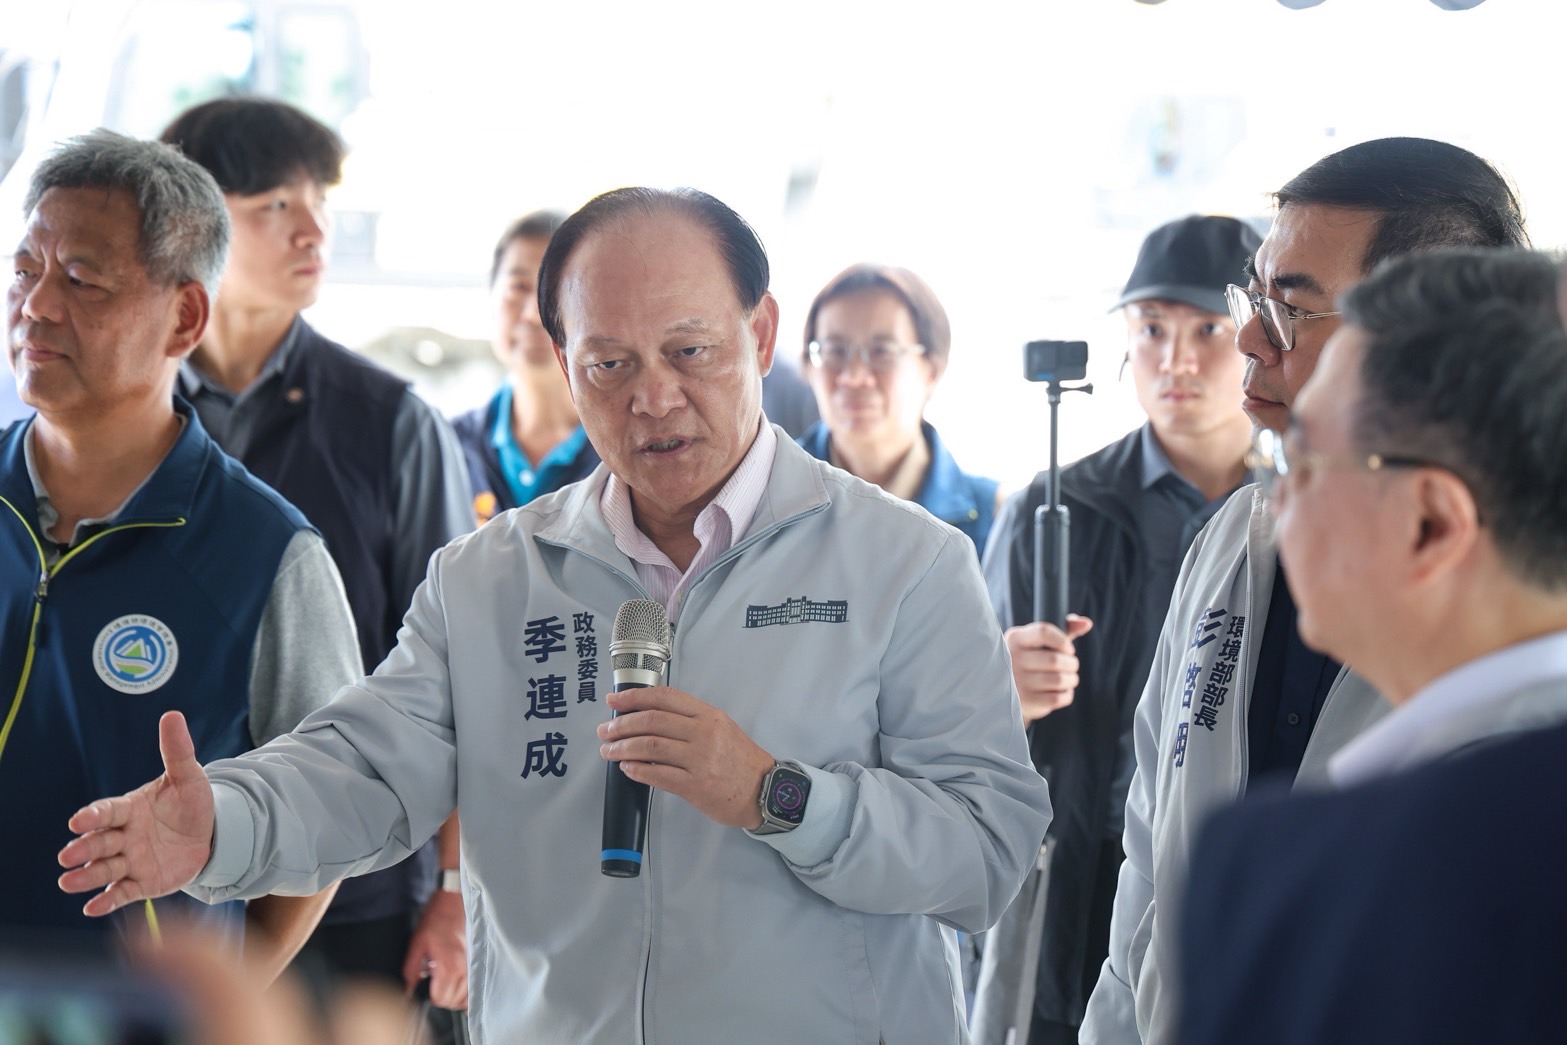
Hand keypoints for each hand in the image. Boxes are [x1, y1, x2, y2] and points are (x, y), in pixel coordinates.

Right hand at [57, 711, 215, 915]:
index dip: (93, 816)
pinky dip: (107, 900)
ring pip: (104, 869)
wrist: (211, 833)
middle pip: (100, 842)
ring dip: (86, 875)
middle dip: (83, 848)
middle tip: (68, 856)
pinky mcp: (142, 882)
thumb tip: (172, 715)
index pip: (107, 811)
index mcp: (129, 808)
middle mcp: (124, 835)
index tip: (77, 821)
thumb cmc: (192, 802)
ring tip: (68, 881)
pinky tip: (93, 907)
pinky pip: (123, 892)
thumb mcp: (188, 776)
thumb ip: (177, 750)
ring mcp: (131, 860)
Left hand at [401, 889, 467, 1009]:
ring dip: (453, 997)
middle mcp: (462, 969)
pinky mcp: (476, 962)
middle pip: (452, 1001)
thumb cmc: (436, 920)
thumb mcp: (417, 944)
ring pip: (465, 998)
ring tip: (444, 986)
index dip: (430, 997)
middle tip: (433, 985)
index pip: (440, 999)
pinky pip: (473, 987)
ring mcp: (472, 966)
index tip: (426, 988)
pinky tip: (456, 985)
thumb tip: (408, 989)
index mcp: (447, 966)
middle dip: (441, 998)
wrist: (453, 904)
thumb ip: (410, 970)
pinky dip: (465, 992)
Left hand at [597, 686, 775, 828]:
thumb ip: (689, 720)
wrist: (764, 790)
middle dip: (621, 724)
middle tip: (606, 730)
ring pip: (650, 746)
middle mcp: (704, 734)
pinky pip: (658, 775)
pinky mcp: (696, 786)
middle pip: (652, 721)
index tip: (615, 701)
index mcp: (708, 716)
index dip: (635, 697)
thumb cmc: (740, 760)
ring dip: (623, 748)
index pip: (665, 698)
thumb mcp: (721, 728)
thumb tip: (648, 716)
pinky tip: (627, 769)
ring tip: (610, 751)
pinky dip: (637, 770)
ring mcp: (700, 760)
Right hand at [1004, 615, 1093, 724]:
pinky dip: (1066, 694)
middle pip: (1055, 659)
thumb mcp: (1042, 641)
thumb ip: (1064, 630)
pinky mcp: (1025, 701)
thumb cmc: (1032, 659)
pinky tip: (1061, 691)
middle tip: (1071, 666)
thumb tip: (1086, 623)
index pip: (1044, 631)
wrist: (1010, 688)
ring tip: (1068, 678)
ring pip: (1059, 680)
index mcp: (1016, 638)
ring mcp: (1017, 681)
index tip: (1069, 649)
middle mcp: (1012, 658)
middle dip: (1071, 663)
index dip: (1063, 641)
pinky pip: (1057, 698)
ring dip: (1071, 679)